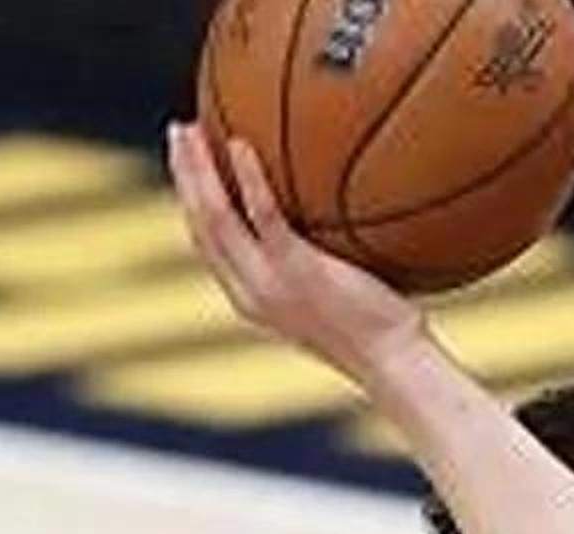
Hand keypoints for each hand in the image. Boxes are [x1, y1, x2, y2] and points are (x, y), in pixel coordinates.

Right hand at [164, 122, 426, 384]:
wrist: (394, 365)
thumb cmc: (382, 337)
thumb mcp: (337, 302)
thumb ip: (321, 268)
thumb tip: (339, 226)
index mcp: (251, 299)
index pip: (207, 245)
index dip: (192, 202)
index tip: (188, 166)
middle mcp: (249, 292)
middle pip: (199, 224)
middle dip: (184, 175)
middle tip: (179, 132)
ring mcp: (270, 283)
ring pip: (215, 216)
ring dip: (197, 169)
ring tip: (191, 128)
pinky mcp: (298, 272)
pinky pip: (264, 216)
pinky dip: (249, 179)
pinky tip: (242, 143)